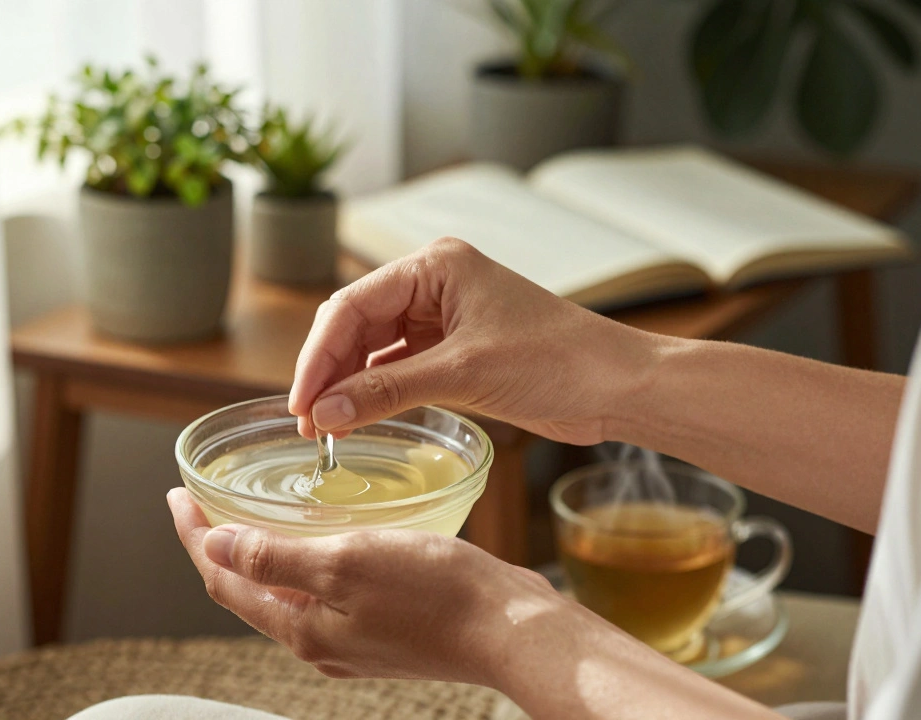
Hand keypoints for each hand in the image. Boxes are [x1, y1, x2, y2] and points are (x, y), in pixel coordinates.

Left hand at [166, 487, 563, 687]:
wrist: (510, 630)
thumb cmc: (436, 593)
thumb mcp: (345, 562)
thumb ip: (275, 556)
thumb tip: (214, 545)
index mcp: (301, 628)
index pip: (224, 579)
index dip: (195, 536)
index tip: (178, 496)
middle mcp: (319, 641)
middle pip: (248, 588)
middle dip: (219, 545)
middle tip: (201, 502)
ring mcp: (351, 638)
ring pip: (286, 590)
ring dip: (260, 553)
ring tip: (248, 514)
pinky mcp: (381, 627)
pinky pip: (323, 592)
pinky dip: (303, 561)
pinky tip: (317, 538)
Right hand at [289, 237, 661, 443]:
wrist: (618, 387)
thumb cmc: (558, 361)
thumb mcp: (463, 374)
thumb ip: (387, 392)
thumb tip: (325, 413)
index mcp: (434, 266)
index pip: (352, 306)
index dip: (318, 356)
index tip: (301, 403)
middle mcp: (433, 284)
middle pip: (355, 325)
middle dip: (328, 372)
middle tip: (308, 422)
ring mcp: (442, 318)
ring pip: (372, 349)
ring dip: (348, 386)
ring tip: (326, 428)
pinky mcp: (453, 350)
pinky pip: (397, 369)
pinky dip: (375, 394)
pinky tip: (357, 418)